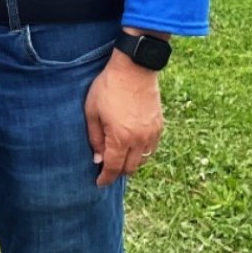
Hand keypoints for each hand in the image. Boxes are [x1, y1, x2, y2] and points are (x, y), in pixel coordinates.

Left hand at [84, 47, 163, 185]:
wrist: (134, 69)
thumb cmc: (108, 87)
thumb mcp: (92, 110)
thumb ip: (95, 137)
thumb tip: (98, 159)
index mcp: (121, 138)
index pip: (114, 167)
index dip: (105, 178)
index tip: (99, 183)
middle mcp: (139, 141)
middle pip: (130, 168)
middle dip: (118, 171)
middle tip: (107, 169)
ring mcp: (152, 134)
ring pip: (142, 160)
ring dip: (131, 162)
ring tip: (119, 157)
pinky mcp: (159, 126)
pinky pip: (151, 148)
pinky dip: (142, 152)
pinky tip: (132, 145)